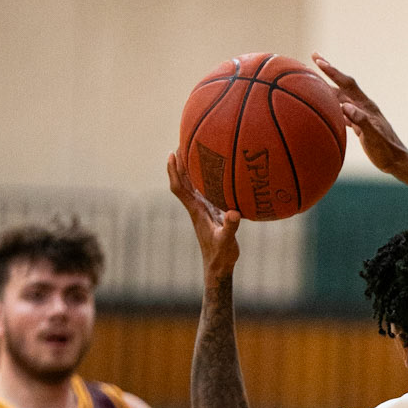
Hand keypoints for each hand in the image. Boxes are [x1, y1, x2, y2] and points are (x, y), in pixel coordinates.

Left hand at [167, 151, 240, 278]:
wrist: (218, 266)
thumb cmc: (221, 255)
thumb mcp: (227, 241)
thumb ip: (230, 227)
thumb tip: (234, 213)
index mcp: (196, 211)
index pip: (179, 187)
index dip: (174, 171)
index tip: (172, 153)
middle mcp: (196, 207)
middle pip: (183, 180)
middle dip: (180, 162)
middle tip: (183, 140)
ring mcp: (202, 209)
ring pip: (191, 184)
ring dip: (189, 168)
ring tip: (193, 149)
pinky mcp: (210, 212)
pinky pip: (203, 190)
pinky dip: (202, 178)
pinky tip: (210, 170)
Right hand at [312, 56, 407, 175]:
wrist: (397, 161)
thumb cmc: (385, 151)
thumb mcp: (372, 136)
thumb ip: (360, 121)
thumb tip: (346, 107)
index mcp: (365, 106)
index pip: (347, 84)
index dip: (332, 71)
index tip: (318, 60)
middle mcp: (363, 107)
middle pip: (343, 85)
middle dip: (328, 72)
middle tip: (314, 58)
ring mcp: (362, 115)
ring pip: (342, 97)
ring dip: (328, 89)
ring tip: (314, 83)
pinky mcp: (360, 125)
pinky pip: (343, 111)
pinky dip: (333, 106)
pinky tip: (326, 107)